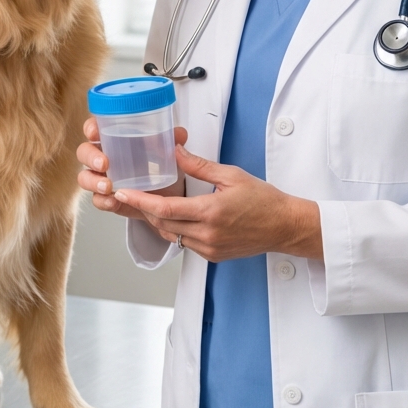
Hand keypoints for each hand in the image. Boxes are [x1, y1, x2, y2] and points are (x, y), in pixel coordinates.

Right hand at [77, 117, 187, 219]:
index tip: (95, 132)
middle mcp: (104, 156)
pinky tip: (113, 200)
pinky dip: (103, 201)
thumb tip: (179, 134)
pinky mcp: (107, 198)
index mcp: (113, 138)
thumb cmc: (162, 162)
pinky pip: (97, 200)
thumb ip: (173, 139)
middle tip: (104, 163)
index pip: (94, 128)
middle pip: (84, 152)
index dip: (90, 128)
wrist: (169, 192)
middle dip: (90, 157)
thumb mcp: (169, 149)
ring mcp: (102, 178)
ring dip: (92, 181)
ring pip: (85, 177)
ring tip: (108, 186)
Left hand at [113, 145, 322, 261]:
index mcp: (211, 212)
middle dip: (143, 210)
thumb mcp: (231, 175)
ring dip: (158, 221)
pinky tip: (173, 216)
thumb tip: (175, 151)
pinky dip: (175, 230)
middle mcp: (208, 234)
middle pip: (162, 225)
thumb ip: (199, 165)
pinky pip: (185, 243)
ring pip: (171, 236)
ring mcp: (210, 248)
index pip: (165, 210)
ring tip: (148, 203)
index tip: (123, 192)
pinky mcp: (213, 256)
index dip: (139, 202)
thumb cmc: (264, 200)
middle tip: (130, 194)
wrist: (284, 226)